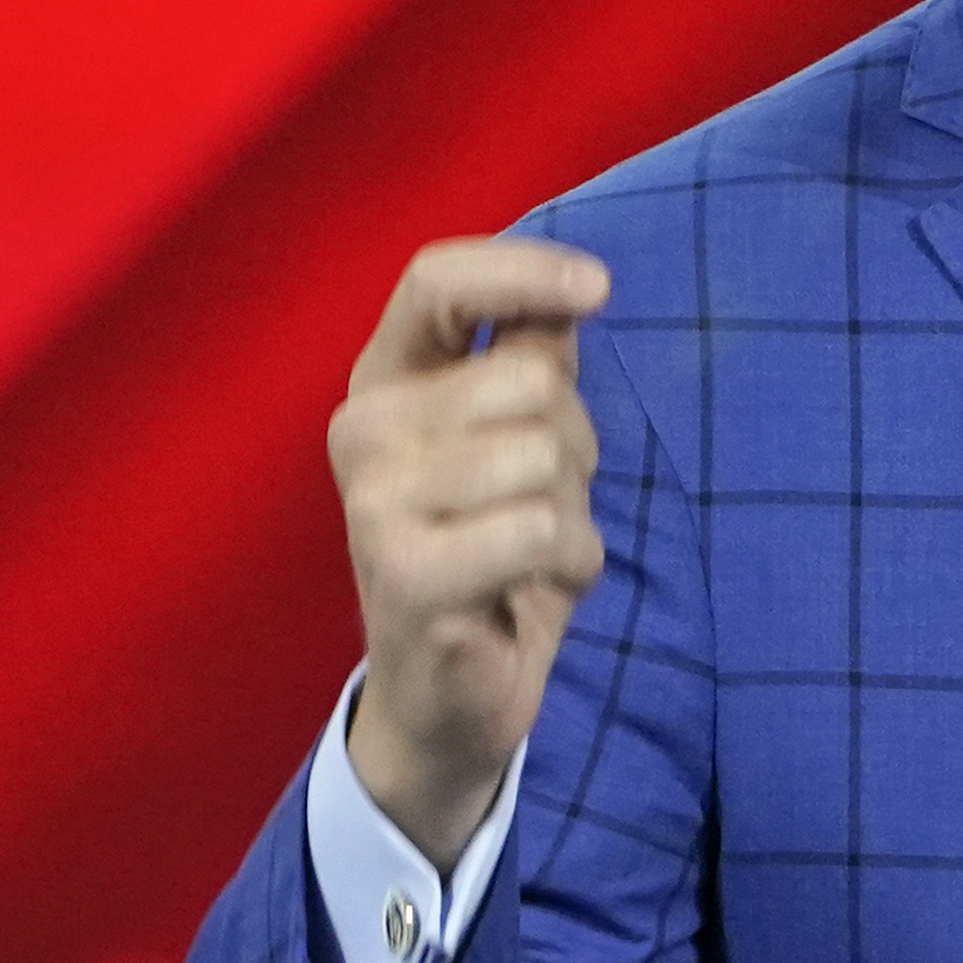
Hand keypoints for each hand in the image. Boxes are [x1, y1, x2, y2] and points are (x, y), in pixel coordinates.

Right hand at [330, 237, 611, 865]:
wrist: (451, 690)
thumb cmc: (496, 548)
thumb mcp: (521, 437)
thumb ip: (534, 356)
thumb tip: (571, 289)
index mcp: (386, 380)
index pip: (435, 281)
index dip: (522, 272)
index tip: (599, 287)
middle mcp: (364, 430)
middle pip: (531, 380)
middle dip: (575, 442)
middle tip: (542, 501)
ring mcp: (375, 503)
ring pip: (544, 455)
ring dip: (573, 510)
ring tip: (531, 550)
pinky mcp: (405, 574)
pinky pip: (538, 531)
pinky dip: (569, 564)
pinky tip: (530, 593)